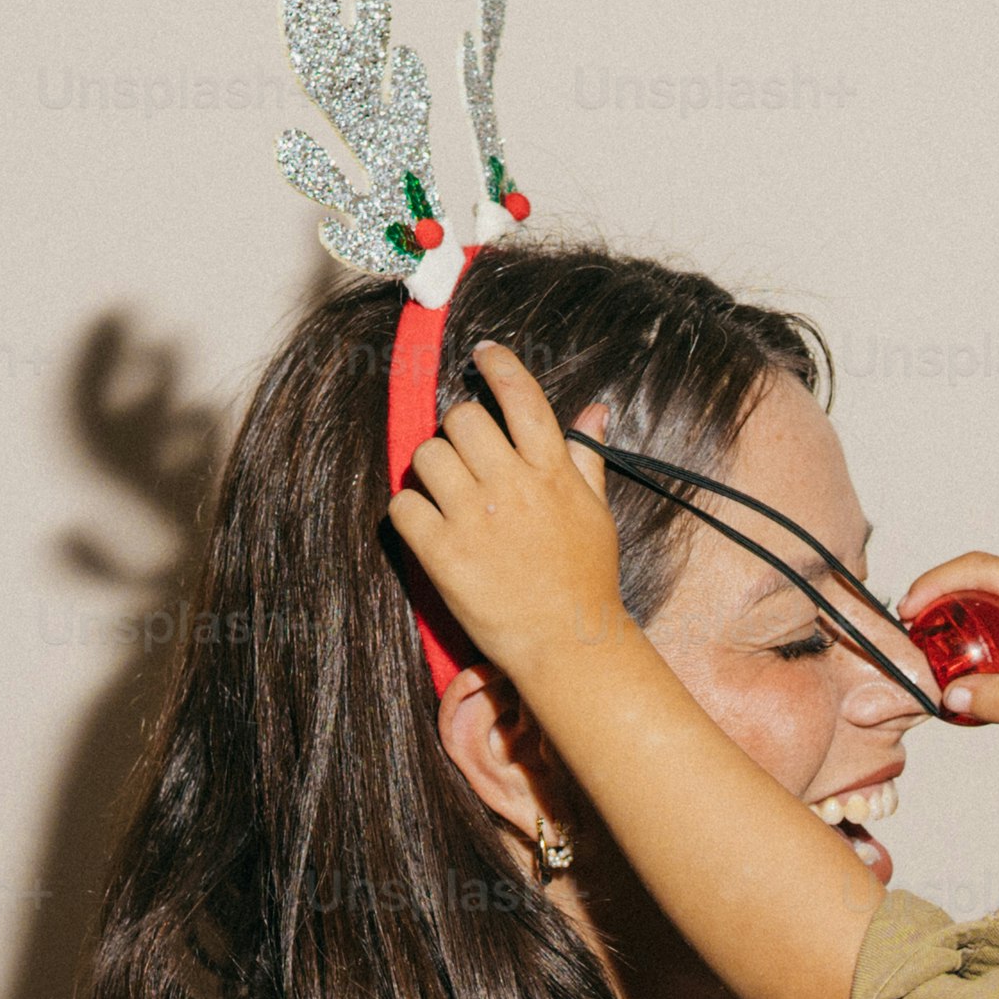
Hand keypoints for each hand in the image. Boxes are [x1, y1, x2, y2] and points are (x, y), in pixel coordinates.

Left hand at [385, 341, 640, 684]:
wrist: (567, 644)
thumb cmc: (585, 579)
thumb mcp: (595, 512)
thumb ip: (587, 457)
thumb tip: (596, 410)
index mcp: (552, 471)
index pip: (522, 395)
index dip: (499, 364)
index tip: (484, 353)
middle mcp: (512, 485)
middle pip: (461, 418)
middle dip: (457, 432)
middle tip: (464, 459)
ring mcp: (474, 518)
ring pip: (427, 456)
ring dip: (430, 470)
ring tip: (445, 496)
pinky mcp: (442, 553)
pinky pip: (403, 506)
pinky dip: (409, 513)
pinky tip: (427, 528)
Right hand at [899, 553, 998, 771]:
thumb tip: (950, 698)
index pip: (977, 568)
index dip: (934, 582)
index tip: (906, 610)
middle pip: (975, 579)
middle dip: (936, 598)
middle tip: (909, 629)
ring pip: (984, 601)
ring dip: (951, 616)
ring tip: (926, 645)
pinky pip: (995, 624)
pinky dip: (969, 636)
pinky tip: (959, 665)